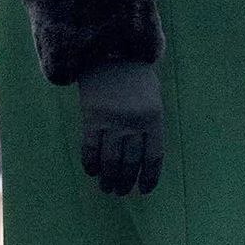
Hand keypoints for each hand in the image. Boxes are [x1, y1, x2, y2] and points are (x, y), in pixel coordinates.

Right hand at [77, 60, 162, 196]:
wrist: (109, 52)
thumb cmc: (135, 77)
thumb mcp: (153, 98)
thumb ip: (150, 125)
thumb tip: (145, 158)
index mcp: (153, 119)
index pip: (153, 158)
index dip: (149, 178)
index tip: (144, 190)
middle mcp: (133, 123)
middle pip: (130, 163)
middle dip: (125, 182)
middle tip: (121, 191)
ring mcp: (112, 121)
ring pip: (110, 160)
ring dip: (108, 178)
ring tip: (106, 187)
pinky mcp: (92, 117)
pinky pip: (90, 148)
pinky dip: (90, 163)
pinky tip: (92, 171)